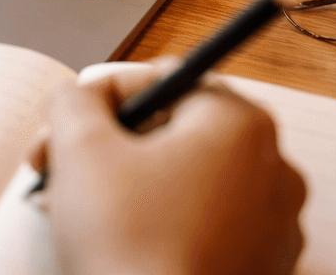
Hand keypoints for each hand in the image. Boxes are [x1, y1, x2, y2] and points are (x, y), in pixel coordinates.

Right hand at [36, 60, 305, 274]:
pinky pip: (205, 226)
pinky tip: (116, 242)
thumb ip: (75, 98)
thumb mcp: (80, 146)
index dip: (102, 97)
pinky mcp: (263, 269)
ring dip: (128, 184)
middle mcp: (274, 169)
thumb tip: (81, 95)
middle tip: (61, 165)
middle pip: (175, 131)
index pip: (162, 80)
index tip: (66, 123)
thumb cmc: (128, 245)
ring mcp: (275, 226)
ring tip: (77, 208)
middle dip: (110, 145)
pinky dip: (160, 223)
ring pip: (187, 180)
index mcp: (241, 124)